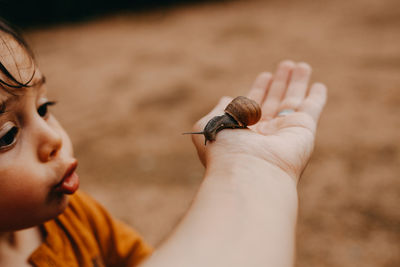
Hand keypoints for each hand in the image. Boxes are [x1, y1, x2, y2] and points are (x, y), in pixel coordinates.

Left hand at [191, 61, 326, 181]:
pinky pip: (312, 108)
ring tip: (300, 65)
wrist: (248, 172)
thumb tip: (226, 99)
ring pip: (293, 101)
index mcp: (244, 130)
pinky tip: (319, 86)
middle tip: (285, 65)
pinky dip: (316, 97)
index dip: (259, 89)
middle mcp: (265, 132)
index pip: (253, 104)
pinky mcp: (304, 129)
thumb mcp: (208, 126)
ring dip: (297, 82)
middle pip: (275, 100)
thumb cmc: (225, 152)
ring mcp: (285, 130)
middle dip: (279, 83)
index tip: (264, 76)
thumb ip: (216, 111)